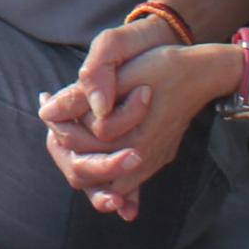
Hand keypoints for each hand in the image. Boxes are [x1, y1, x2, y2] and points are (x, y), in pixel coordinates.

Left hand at [41, 41, 228, 220]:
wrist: (203, 73)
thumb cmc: (164, 66)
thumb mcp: (122, 73)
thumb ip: (83, 95)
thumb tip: (46, 110)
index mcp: (129, 137)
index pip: (76, 142)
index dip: (57, 122)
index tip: (46, 99)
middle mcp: (140, 158)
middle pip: (87, 167)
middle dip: (66, 142)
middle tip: (54, 117)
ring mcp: (150, 162)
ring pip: (105, 180)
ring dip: (84, 159)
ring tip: (66, 130)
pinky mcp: (156, 160)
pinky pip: (126, 181)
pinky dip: (107, 174)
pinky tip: (92, 153)